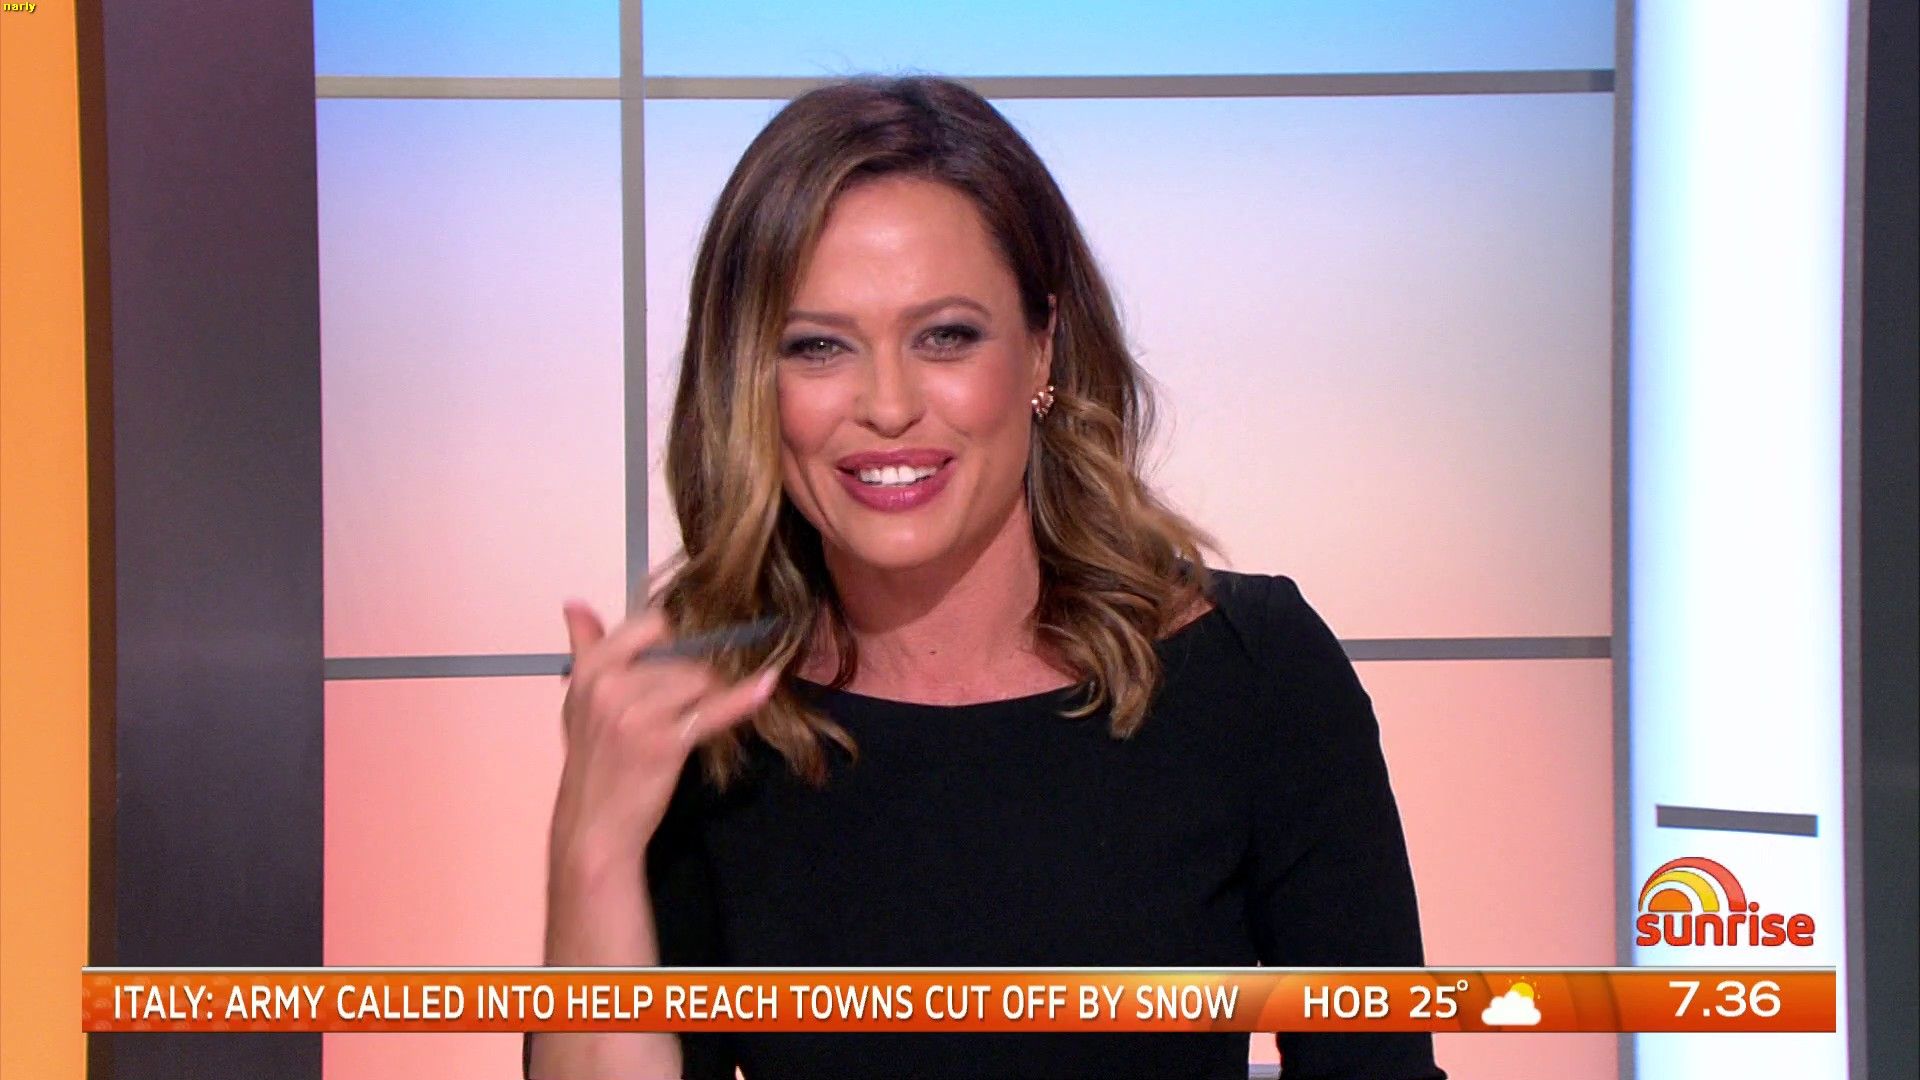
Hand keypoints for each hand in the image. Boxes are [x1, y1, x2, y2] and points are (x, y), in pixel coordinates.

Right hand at [549, 601, 777, 866]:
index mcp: (591, 669)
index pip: (651, 625)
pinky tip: (768, 684)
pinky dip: (744, 698)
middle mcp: (611, 685)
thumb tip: (574, 602)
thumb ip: (585, 647)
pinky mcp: (666, 742)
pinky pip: (714, 710)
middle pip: (683, 656)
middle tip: (685, 704)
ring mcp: (638, 713)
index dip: (673, 640)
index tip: (678, 659)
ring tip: (690, 721)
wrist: (595, 825)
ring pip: (701, 680)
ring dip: (708, 697)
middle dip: (694, 675)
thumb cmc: (593, 759)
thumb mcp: (579, 700)